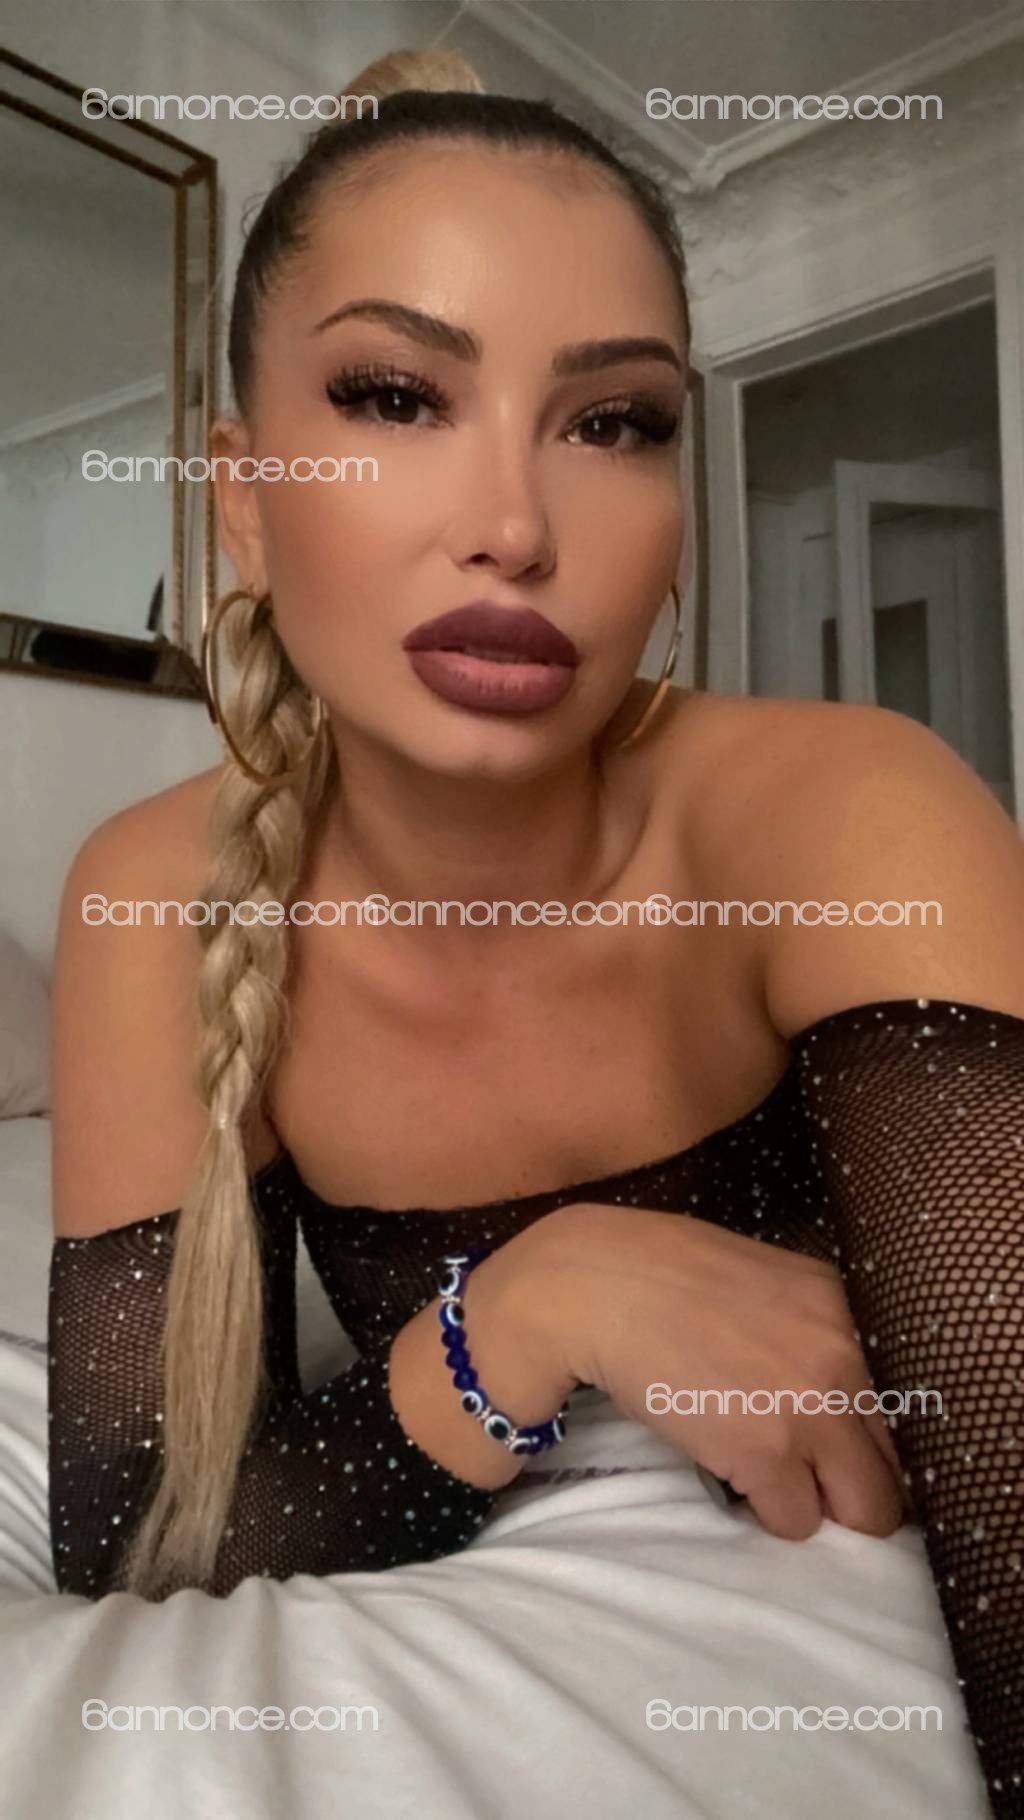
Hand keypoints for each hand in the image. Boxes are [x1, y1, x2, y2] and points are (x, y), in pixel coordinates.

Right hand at [533, 1202, 909, 1542]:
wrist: (599, 1286)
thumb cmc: (670, 1276)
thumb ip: (818, 1332)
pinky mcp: (766, 1453)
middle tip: (812, 1476)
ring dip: (816, 1502)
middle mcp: (847, 1360)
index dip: (879, 1440)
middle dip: (858, 1485)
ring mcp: (811, 1411)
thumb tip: (843, 1394)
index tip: (849, 1449)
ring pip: (863, 1511)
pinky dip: (767, 1511)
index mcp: (850, 1311)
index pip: (910, 1406)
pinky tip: (730, 1469)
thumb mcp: (772, 1284)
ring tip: (766, 1470)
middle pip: (899, 1469)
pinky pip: (796, 1521)